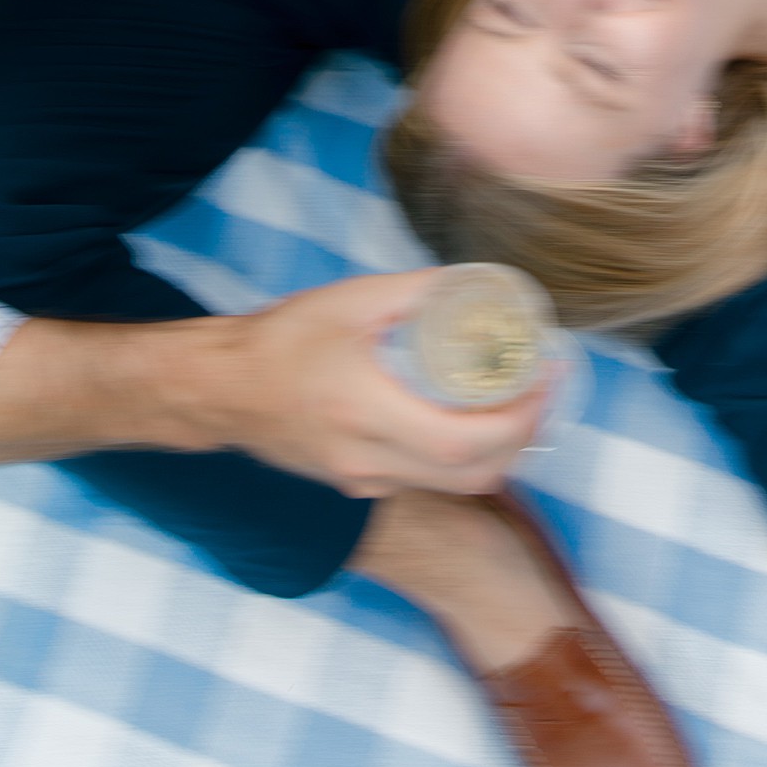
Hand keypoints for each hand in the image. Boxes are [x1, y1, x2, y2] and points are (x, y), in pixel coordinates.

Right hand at [198, 271, 547, 499]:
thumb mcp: (353, 300)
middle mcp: (370, 463)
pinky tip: (468, 416)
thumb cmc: (282, 339)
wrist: (220, 389)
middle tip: (542, 388)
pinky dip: (462, 456)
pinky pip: (426, 481)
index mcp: (369, 415)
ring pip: (454, 485)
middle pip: (475, 476)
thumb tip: (479, 281)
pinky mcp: (357, 484)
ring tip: (516, 399)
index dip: (522, 417)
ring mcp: (363, 482)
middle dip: (524, 437)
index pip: (469, 443)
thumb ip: (418, 290)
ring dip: (498, 450)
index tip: (545, 376)